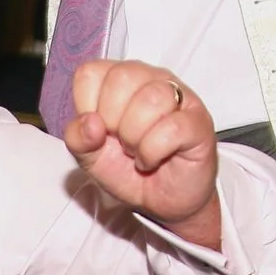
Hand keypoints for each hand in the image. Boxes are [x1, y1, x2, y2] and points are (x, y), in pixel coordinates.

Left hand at [62, 60, 220, 251]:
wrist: (163, 201)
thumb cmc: (129, 171)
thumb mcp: (90, 157)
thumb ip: (77, 138)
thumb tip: (89, 122)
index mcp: (119, 81)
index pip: (90, 73)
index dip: (87, 106)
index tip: (99, 129)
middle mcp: (150, 79)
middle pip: (120, 79)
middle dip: (113, 121)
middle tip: (122, 141)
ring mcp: (178, 97)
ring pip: (149, 100)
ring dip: (135, 137)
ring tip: (138, 150)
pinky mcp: (198, 121)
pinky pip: (171, 128)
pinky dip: (153, 151)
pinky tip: (153, 158)